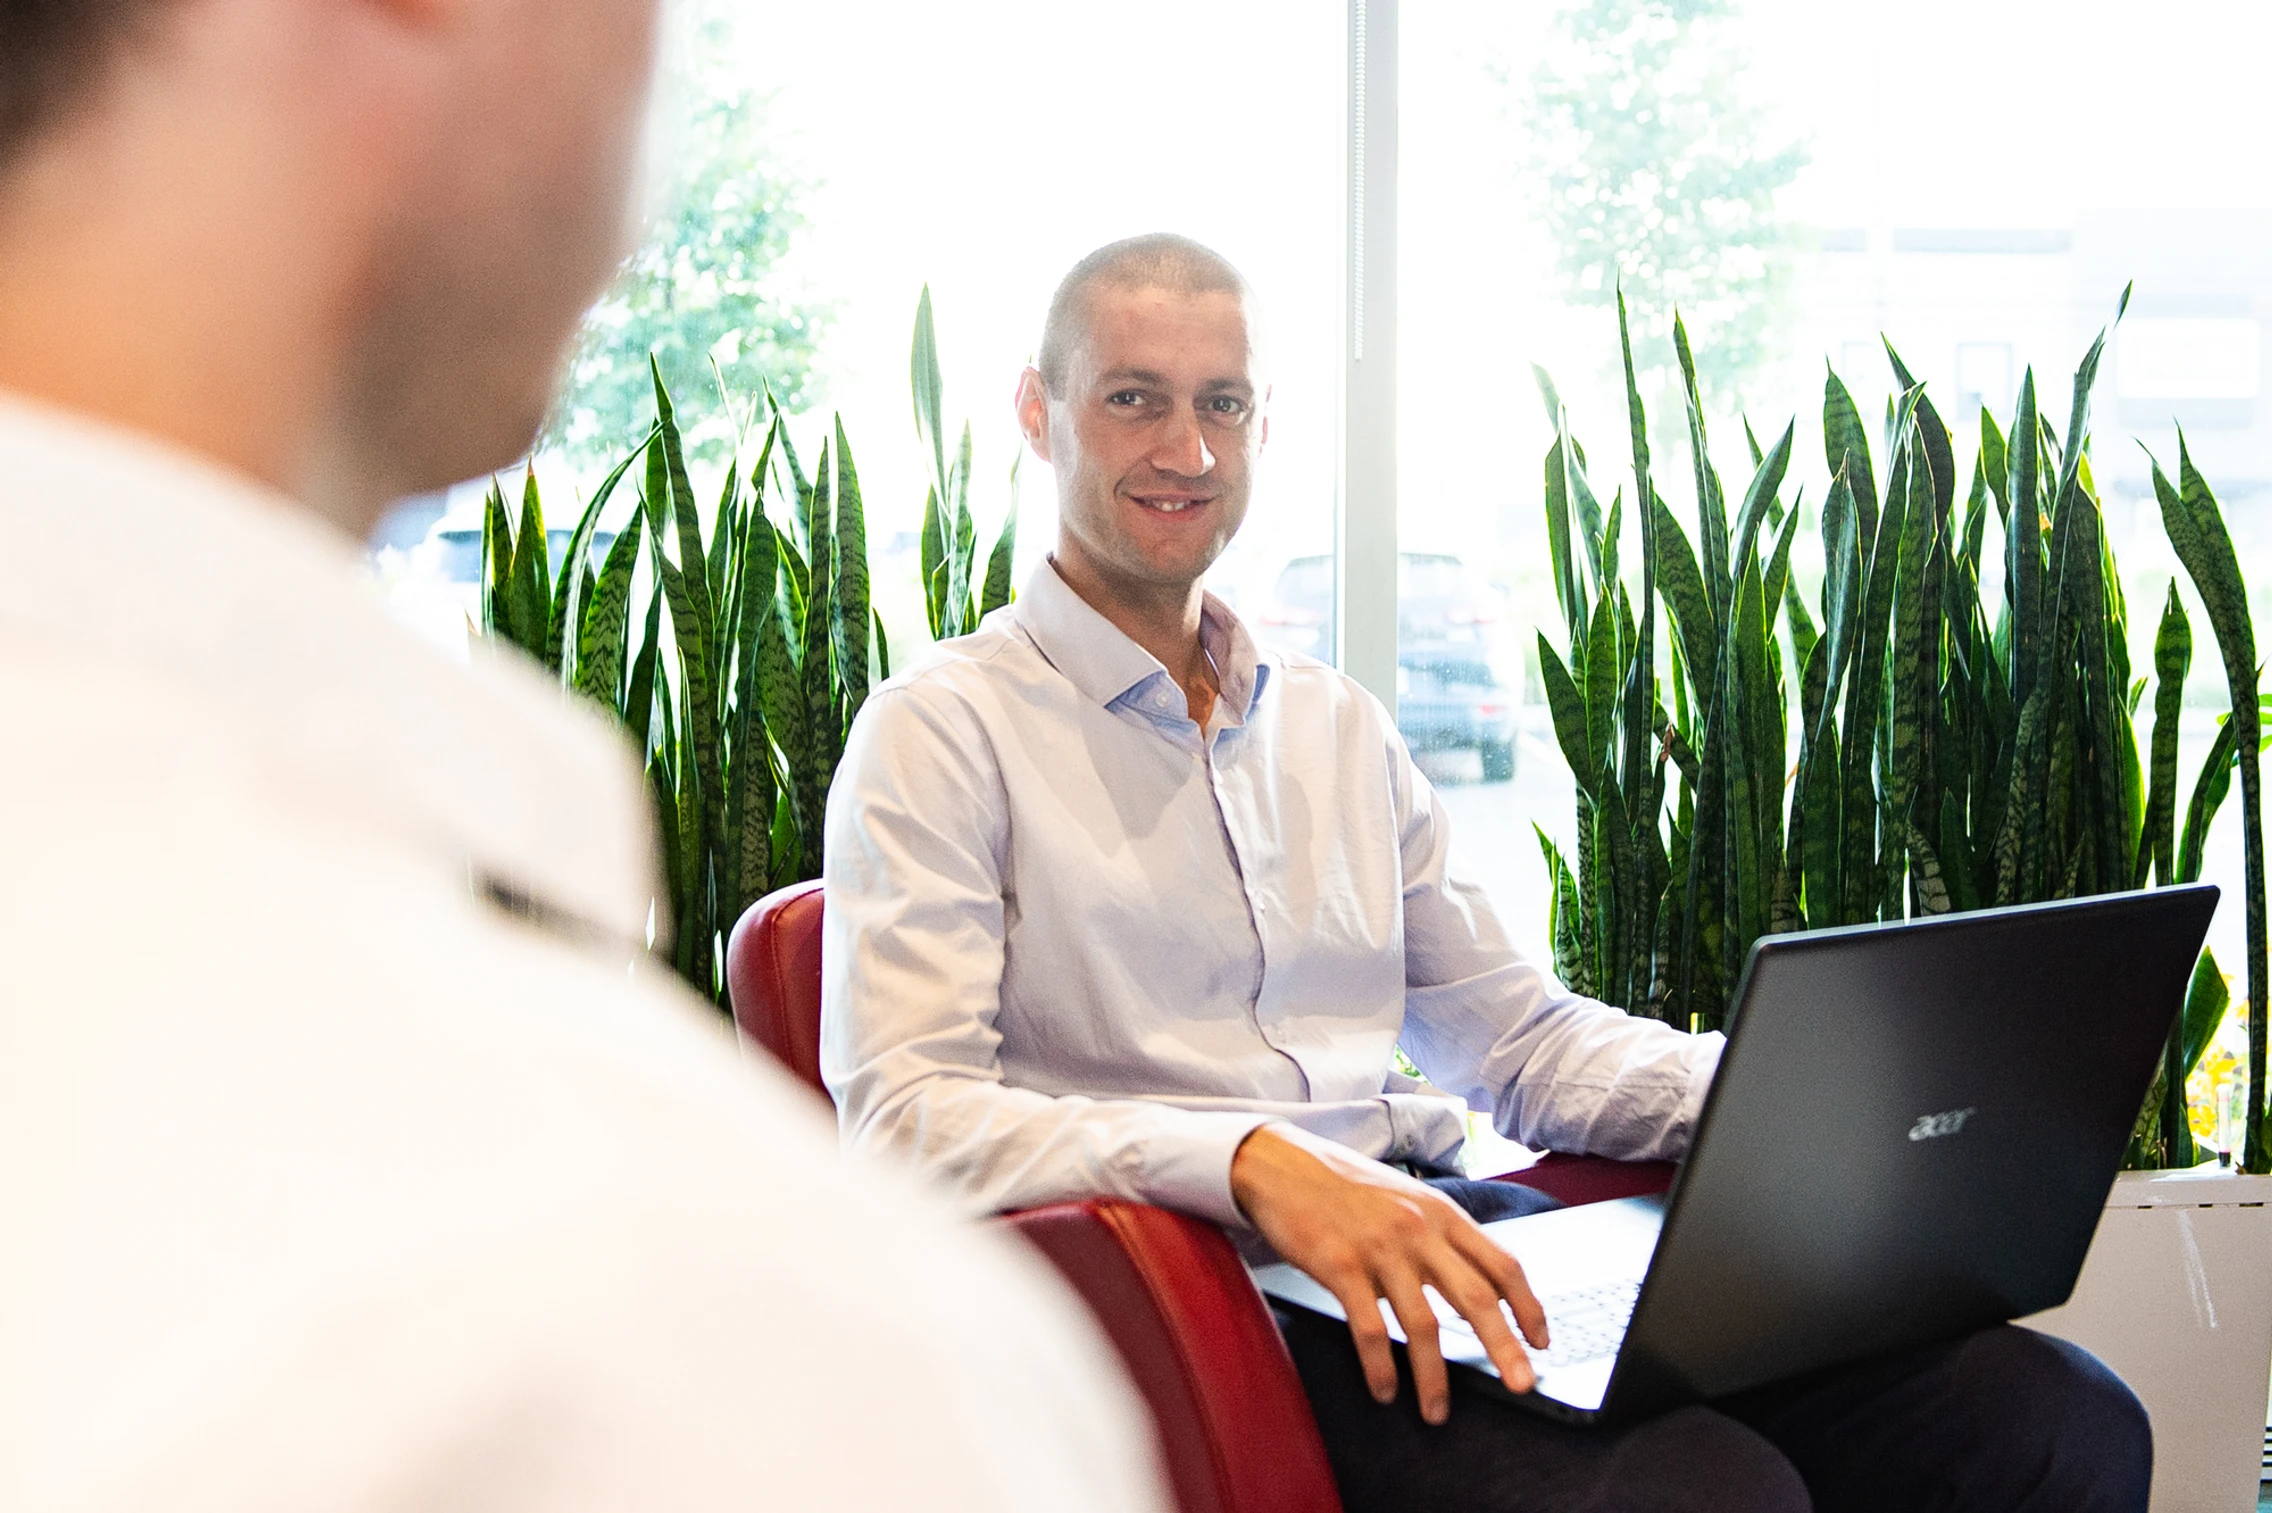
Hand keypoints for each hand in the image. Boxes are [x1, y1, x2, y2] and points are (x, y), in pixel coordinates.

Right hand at [1230, 1125, 1547, 1422]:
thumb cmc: (1344, 1186)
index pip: (1502, 1263)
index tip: (1541, 1341)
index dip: (1528, 1306)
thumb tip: (1472, 1284)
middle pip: (1476, 1298)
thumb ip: (1439, 1235)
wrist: (1281, 1164)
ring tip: (1437, 1412)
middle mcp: (1419, 1230)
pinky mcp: (1341, 1266)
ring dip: (1435, 1377)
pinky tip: (1384, 1390)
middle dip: (1504, 1347)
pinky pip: (1370, 1330)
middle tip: (1521, 1385)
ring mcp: (1380, 1249)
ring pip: (1424, 1325)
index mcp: (1441, 1213)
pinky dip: (1381, 1368)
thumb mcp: (1406, 1198)